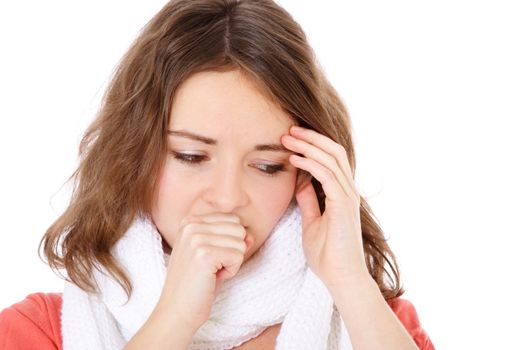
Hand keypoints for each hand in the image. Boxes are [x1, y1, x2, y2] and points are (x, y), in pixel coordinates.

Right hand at [158, 213, 253, 329]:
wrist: (177, 310)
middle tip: (212, 267)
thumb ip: (232, 240)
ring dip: (232, 262)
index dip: (229, 243)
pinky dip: (231, 271)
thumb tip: (251, 235)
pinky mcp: (204, 254)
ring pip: (240, 243)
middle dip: (233, 251)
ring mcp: (196, 238)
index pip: (232, 219)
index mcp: (190, 221)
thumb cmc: (197, 284)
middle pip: (238, 229)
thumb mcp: (215, 255)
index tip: (210, 258)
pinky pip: (238, 256)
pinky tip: (213, 278)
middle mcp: (191, 225)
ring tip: (211, 273)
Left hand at [281, 125, 367, 289]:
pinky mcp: (343, 205)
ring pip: (331, 158)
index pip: (331, 159)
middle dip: (311, 138)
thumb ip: (309, 200)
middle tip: (289, 130)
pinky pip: (327, 176)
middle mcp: (348, 190)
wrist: (340, 278)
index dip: (313, 145)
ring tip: (288, 138)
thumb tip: (301, 182)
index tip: (291, 138)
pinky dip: (310, 164)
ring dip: (309, 145)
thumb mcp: (312, 221)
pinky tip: (294, 159)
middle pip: (334, 151)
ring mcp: (348, 196)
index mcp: (341, 193)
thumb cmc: (328, 254)